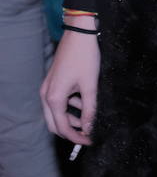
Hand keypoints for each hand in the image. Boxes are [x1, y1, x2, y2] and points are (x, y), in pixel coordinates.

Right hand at [41, 22, 100, 144]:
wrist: (79, 34)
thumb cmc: (85, 58)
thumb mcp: (90, 86)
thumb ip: (89, 109)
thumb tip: (89, 127)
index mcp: (54, 98)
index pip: (63, 127)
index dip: (76, 137)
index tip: (89, 141)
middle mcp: (46, 95)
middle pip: (54, 123)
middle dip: (71, 131)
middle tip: (87, 134)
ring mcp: (47, 88)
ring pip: (56, 112)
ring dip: (70, 118)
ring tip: (88, 118)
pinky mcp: (53, 82)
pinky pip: (58, 101)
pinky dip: (69, 106)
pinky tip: (84, 102)